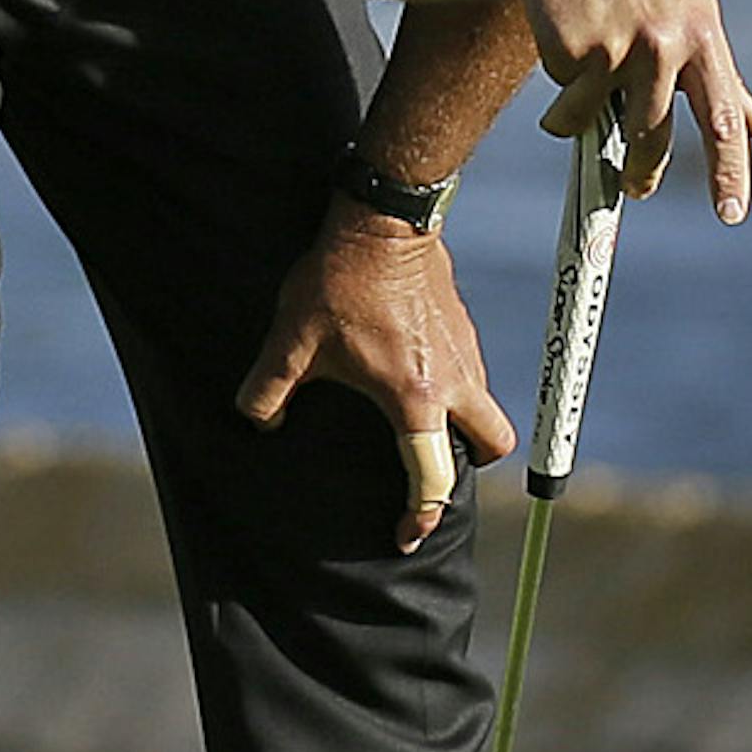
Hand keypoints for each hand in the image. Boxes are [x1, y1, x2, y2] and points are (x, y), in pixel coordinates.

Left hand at [235, 201, 515, 553]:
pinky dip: (453, 388)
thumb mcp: (291, 342)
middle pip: (492, 445)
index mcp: (414, 399)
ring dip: (462, 423)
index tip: (407, 534)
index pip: (433, 478)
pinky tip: (412, 372)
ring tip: (417, 422)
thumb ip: (267, 392)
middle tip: (432, 467)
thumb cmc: (338, 281)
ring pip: (484, 406)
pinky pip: (470, 373)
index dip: (421, 515)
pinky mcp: (463, 325)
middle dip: (470, 466)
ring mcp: (465, 350)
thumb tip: (258, 421)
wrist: (383, 217)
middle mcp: (453, 380)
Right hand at [515, 0, 751, 220]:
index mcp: (703, 36)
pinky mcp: (576, 49)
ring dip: (585, 129)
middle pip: (656, 136)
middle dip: (643, 173)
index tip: (731, 215)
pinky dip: (560, 99)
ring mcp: (621, 45)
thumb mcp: (691, 15)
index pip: (722, 117)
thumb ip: (722, 77)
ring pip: (602, 125)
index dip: (729, 170)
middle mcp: (668, 42)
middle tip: (636, 188)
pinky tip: (561, 50)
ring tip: (574, 107)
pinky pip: (567, 107)